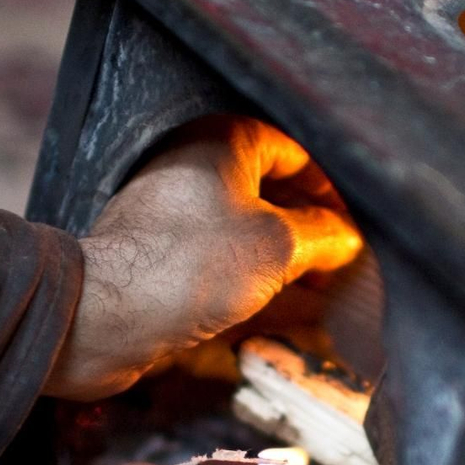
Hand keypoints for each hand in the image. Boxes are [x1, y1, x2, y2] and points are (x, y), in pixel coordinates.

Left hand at [45, 116, 362, 400]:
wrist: (104, 318)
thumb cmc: (192, 265)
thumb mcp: (278, 246)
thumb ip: (323, 237)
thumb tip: (350, 238)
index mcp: (222, 143)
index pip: (294, 151)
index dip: (333, 188)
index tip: (360, 225)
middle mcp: (195, 173)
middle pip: (273, 197)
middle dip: (315, 234)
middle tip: (353, 266)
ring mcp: (176, 222)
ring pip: (250, 241)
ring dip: (292, 270)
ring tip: (334, 299)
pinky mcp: (163, 268)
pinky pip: (225, 274)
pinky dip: (260, 293)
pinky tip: (293, 321)